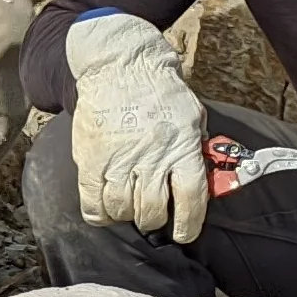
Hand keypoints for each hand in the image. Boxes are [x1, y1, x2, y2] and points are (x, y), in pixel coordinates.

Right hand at [65, 12, 208, 241]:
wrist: (121, 64)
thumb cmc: (161, 92)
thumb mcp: (192, 117)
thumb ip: (197, 150)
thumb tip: (205, 184)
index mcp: (181, 147)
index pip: (190, 200)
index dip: (188, 225)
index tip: (184, 232)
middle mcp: (150, 157)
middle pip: (152, 211)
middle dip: (154, 219)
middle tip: (153, 213)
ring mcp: (117, 159)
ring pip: (122, 210)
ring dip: (127, 214)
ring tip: (129, 205)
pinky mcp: (90, 159)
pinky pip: (92, 204)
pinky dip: (101, 214)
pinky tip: (107, 207)